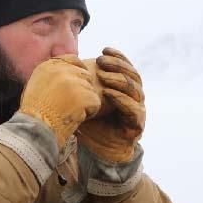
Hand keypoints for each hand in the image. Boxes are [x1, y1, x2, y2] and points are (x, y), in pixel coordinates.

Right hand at [19, 55, 100, 147]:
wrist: (36, 130)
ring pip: (91, 90)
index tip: (78, 84)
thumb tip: (70, 72)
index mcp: (47, 66)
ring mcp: (73, 82)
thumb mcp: (37, 87)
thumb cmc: (35, 115)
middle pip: (85, 75)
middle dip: (83, 90)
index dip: (79, 71)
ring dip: (85, 103)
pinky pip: (96, 102)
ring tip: (69, 113)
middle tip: (70, 106)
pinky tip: (76, 119)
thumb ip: (53, 76)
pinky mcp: (84, 95)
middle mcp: (60, 70)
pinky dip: (90, 113)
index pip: (72, 59)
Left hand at [78, 47, 144, 161]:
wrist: (98, 152)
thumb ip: (82, 86)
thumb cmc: (92, 125)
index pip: (127, 68)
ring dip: (118, 80)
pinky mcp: (137, 125)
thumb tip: (64, 64)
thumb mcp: (84, 102)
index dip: (118, 57)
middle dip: (118, 65)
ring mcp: (138, 111)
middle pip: (133, 75)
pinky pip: (133, 109)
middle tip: (101, 60)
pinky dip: (121, 100)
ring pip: (135, 89)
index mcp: (126, 90)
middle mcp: (135, 99)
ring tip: (103, 75)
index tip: (103, 50)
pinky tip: (108, 94)